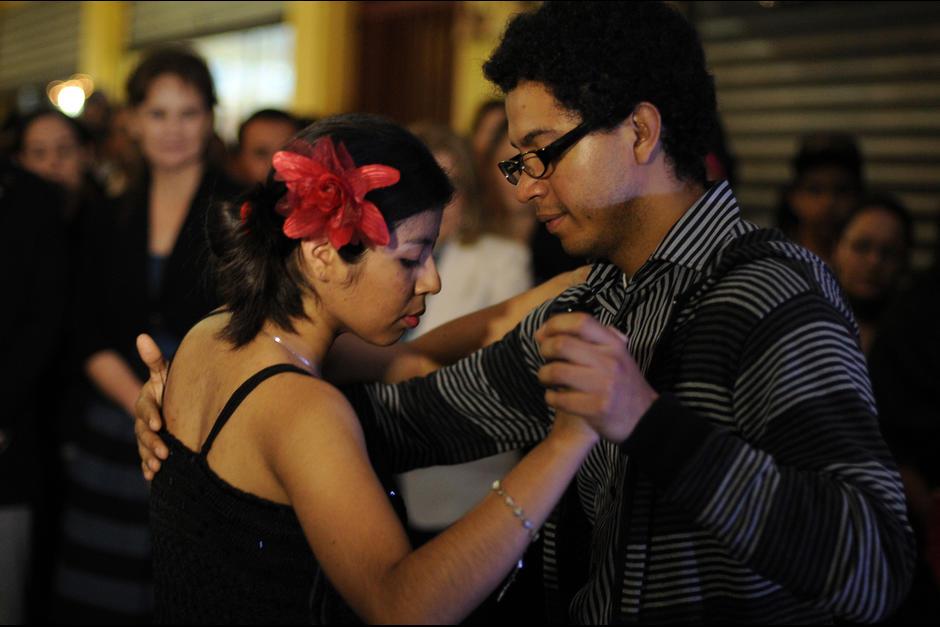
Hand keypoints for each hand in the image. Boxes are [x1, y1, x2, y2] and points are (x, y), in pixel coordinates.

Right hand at [134, 334, 168, 479]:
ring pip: (144, 448)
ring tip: (158, 468)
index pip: (145, 409)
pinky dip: (148, 468)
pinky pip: (146, 460)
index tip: (158, 424)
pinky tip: (152, 478)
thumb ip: (154, 360)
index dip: (150, 416)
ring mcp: (146, 435)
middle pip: (143, 433)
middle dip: (151, 443)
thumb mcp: (164, 373)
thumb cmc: (172, 385)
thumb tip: (142, 336)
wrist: (178, 404)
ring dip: (149, 458)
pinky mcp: (151, 449)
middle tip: (164, 453)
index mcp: (147, 400)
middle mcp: (143, 420)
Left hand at [535, 313, 657, 442]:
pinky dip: (550, 397)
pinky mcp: (596, 408)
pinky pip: (559, 398)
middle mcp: (610, 362)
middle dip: (545, 349)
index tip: (544, 333)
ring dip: (544, 374)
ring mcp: (603, 386)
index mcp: (614, 344)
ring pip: (556, 371)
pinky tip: (555, 397)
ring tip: (547, 378)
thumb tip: (547, 331)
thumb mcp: (617, 354)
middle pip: (562, 344)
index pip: (581, 321)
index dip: (555, 324)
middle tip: (545, 357)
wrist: (646, 419)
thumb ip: (590, 339)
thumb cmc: (623, 384)